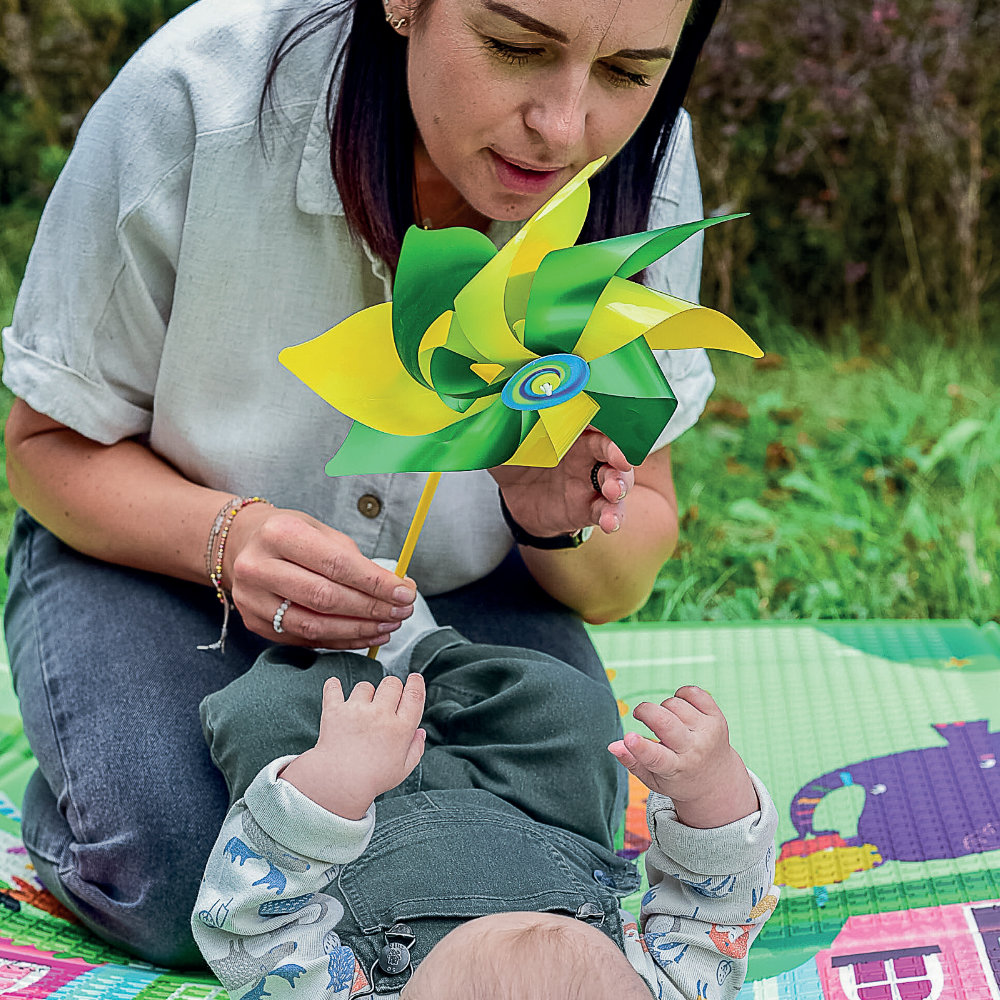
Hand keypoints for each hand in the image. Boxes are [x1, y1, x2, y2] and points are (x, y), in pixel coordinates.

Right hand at [224, 505, 415, 648]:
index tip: (404, 592)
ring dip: (358, 630)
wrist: (241, 545)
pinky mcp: (254, 623)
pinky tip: (364, 636)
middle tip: (401, 612)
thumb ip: (357, 561)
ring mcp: (252, 599)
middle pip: (325, 597)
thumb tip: (399, 587)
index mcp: (279, 534)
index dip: (374, 583)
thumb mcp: (321, 532)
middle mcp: (258, 567)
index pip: (336, 564)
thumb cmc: (290, 536)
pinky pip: (305, 638)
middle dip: (371, 608)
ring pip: (314, 625)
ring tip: (388, 626)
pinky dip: (340, 640)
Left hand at [279, 673, 425, 819]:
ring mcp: (357, 710)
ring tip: (362, 709)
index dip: (416, 683)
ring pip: (365, 686)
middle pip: (391, 683)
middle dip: (392, 687)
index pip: (414, 695)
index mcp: (400, 728)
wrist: (337, 784)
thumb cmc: (372, 779)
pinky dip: (333, 687)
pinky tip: (335, 686)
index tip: (414, 678)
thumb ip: (415, 749)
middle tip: (387, 699)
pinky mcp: (335, 710)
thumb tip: (420, 732)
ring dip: (366, 693)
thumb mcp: (403, 769)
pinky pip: (334, 689)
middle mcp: (380, 714)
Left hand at [490, 428, 634, 537]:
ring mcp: (591, 482)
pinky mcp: (589, 508)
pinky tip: (609, 522)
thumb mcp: (505, 443)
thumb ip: (503, 428)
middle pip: (613, 449)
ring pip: (618, 481)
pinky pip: (607, 512)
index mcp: (572, 430)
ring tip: (613, 491)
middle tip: (620, 458)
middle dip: (619, 453)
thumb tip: (492, 408)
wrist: (515, 498)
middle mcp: (587, 453)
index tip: (609, 418)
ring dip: (620, 485)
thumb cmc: (516, 459)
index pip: (594, 418)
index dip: (604, 418)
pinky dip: (613, 517)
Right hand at [608, 686, 758, 828]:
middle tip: (639, 714)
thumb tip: (613, 745)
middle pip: (666, 722)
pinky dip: (680, 694)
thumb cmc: (679, 778)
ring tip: (665, 720)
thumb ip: (632, 762)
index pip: (657, 758)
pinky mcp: (717, 717)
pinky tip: (679, 708)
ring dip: (662, 707)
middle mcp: (695, 749)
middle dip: (645, 711)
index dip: (641, 746)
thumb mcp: (654, 780)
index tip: (628, 737)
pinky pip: (693, 692)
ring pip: (675, 704)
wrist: (717, 779)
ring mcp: (708, 731)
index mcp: (676, 768)